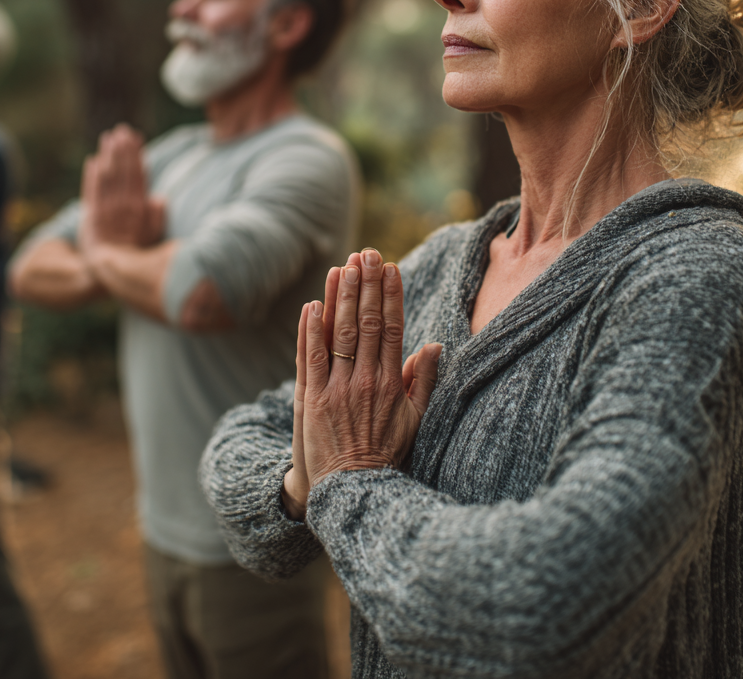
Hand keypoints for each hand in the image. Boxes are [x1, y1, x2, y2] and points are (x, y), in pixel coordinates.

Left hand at [78, 125, 164, 250]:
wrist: (107, 274)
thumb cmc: (135, 254)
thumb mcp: (153, 239)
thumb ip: (156, 218)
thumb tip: (160, 198)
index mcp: (138, 211)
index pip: (138, 176)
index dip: (136, 156)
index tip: (136, 137)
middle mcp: (121, 209)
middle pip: (122, 173)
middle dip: (122, 150)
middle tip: (122, 129)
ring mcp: (104, 212)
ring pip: (107, 179)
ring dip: (108, 157)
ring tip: (108, 137)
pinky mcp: (89, 216)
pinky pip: (90, 192)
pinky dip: (91, 176)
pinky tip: (93, 161)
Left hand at [281, 248, 441, 519]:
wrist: (350, 490)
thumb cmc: (385, 453)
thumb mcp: (413, 420)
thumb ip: (422, 381)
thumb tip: (432, 345)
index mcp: (389, 384)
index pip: (390, 328)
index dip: (390, 296)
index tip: (390, 268)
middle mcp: (363, 382)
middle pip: (364, 323)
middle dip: (366, 285)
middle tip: (367, 253)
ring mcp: (335, 389)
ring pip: (338, 335)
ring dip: (339, 297)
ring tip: (343, 266)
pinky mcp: (310, 400)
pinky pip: (310, 358)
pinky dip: (310, 330)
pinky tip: (312, 304)